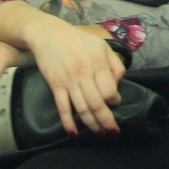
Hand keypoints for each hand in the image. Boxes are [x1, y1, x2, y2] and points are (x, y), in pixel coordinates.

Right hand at [25, 18, 125, 136]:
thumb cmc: (79, 40)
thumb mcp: (102, 46)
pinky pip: (62, 107)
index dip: (115, 101)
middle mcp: (84, 74)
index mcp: (98, 63)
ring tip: (99, 134)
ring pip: (82, 108)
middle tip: (113, 132)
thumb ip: (115, 64)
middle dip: (106, 121)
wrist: (48, 34)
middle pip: (97, 104)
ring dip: (91, 124)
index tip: (115, 103)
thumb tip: (119, 84)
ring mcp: (68, 81)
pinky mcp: (55, 85)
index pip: (109, 90)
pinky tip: (73, 133)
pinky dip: (68, 122)